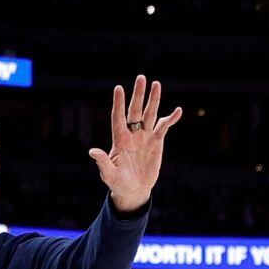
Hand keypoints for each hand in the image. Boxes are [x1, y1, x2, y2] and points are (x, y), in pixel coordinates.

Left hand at [88, 75, 181, 213]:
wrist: (134, 190)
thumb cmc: (118, 183)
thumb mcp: (109, 175)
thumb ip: (103, 162)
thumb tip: (92, 151)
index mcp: (119, 140)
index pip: (118, 118)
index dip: (118, 104)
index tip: (118, 88)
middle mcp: (132, 134)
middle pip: (135, 111)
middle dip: (138, 95)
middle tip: (141, 78)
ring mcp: (145, 136)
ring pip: (150, 114)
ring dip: (153, 100)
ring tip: (156, 83)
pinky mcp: (156, 142)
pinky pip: (163, 127)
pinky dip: (170, 119)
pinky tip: (177, 111)